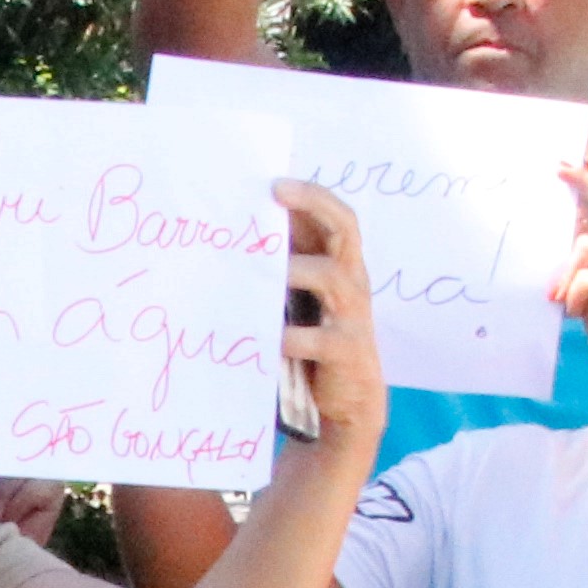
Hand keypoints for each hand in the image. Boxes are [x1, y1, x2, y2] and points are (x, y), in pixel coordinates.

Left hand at [273, 178, 384, 453]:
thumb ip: (282, 267)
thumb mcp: (301, 299)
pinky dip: (291, 337)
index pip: (337, 216)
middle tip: (277, 194)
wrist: (346, 404)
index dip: (312, 195)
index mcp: (340, 265)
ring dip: (297, 270)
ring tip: (263, 273)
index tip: (274, 183)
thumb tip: (236, 232)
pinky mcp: (347, 352)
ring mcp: (352, 316)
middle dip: (314, 205)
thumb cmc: (314, 340)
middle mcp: (352, 282)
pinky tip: (267, 340)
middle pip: (345, 230)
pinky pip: (320, 339)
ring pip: (334, 278)